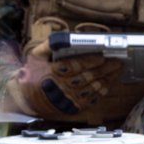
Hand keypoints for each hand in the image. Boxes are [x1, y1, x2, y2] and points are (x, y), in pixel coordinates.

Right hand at [6, 42, 123, 117]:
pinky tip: (108, 84)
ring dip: (106, 79)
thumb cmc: (32, 75)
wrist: (26, 99)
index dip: (89, 61)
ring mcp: (67, 99)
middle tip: (116, 62)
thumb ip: (48, 46)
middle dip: (104, 69)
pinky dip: (100, 92)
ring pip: (91, 88)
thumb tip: (64, 37)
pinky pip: (90, 99)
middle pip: (86, 77)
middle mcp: (60, 87)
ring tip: (116, 71)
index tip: (101, 56)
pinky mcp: (72, 107)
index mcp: (51, 73)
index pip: (74, 66)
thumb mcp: (35, 57)